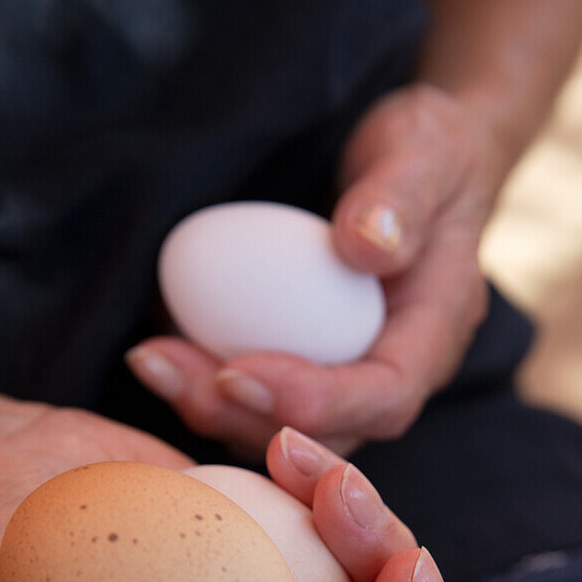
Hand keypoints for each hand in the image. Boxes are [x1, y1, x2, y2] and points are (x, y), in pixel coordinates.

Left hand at [126, 84, 497, 457]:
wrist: (413, 163)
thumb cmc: (428, 152)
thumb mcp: (427, 150)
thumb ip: (402, 195)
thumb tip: (365, 246)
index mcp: (432, 336)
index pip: (383, 396)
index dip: (314, 400)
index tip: (239, 371)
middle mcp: (387, 373)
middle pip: (322, 432)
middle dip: (241, 416)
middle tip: (168, 370)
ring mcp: (342, 375)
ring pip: (279, 425)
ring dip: (209, 406)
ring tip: (150, 361)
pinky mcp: (302, 363)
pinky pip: (254, 397)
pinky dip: (202, 384)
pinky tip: (155, 350)